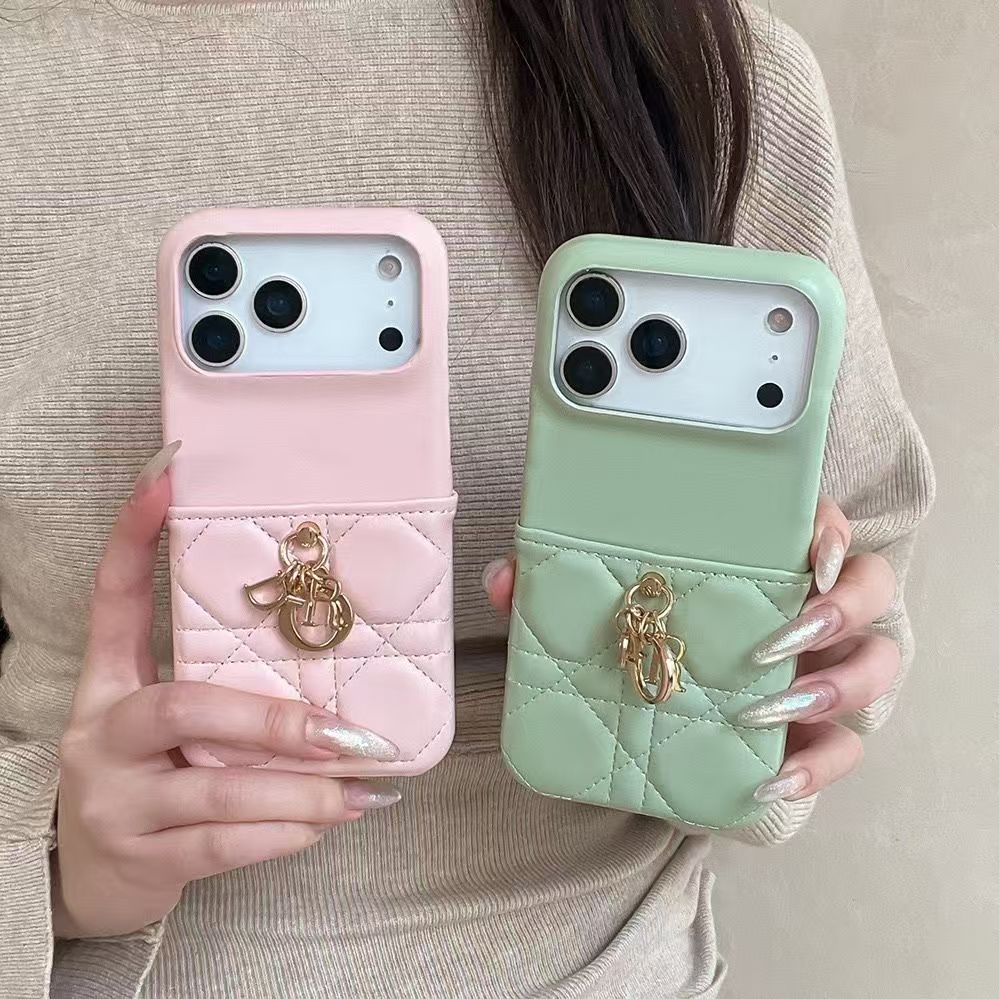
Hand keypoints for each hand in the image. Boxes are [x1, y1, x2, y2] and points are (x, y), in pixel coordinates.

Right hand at [53, 451, 399, 938]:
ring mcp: (117, 800)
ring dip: (299, 788)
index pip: (114, 596)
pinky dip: (284, 833)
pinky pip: (223, 844)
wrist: (100, 875)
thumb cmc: (157, 775)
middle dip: (272, 720)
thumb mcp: (173, 722)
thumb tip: (331, 665)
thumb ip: (228, 688)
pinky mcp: (141, 858)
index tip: (167, 474)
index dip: (134, 535)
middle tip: (339, 729)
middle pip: (184, 707)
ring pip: (215, 788)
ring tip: (357, 783)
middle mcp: (103, 734)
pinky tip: (326, 821)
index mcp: (109, 682)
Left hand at [481, 496, 898, 803]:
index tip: (804, 549)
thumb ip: (550, 590)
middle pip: (868, 588)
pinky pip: (843, 750)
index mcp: (762, 560)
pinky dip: (817, 766)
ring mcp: (821, 669)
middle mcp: (805, 607)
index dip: (826, 528)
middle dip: (843, 605)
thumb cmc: (634, 642)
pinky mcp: (816, 734)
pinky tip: (772, 780)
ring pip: (875, 665)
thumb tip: (506, 577)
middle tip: (784, 630)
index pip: (816, 523)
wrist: (651, 727)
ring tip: (774, 704)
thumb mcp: (592, 612)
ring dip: (839, 684)